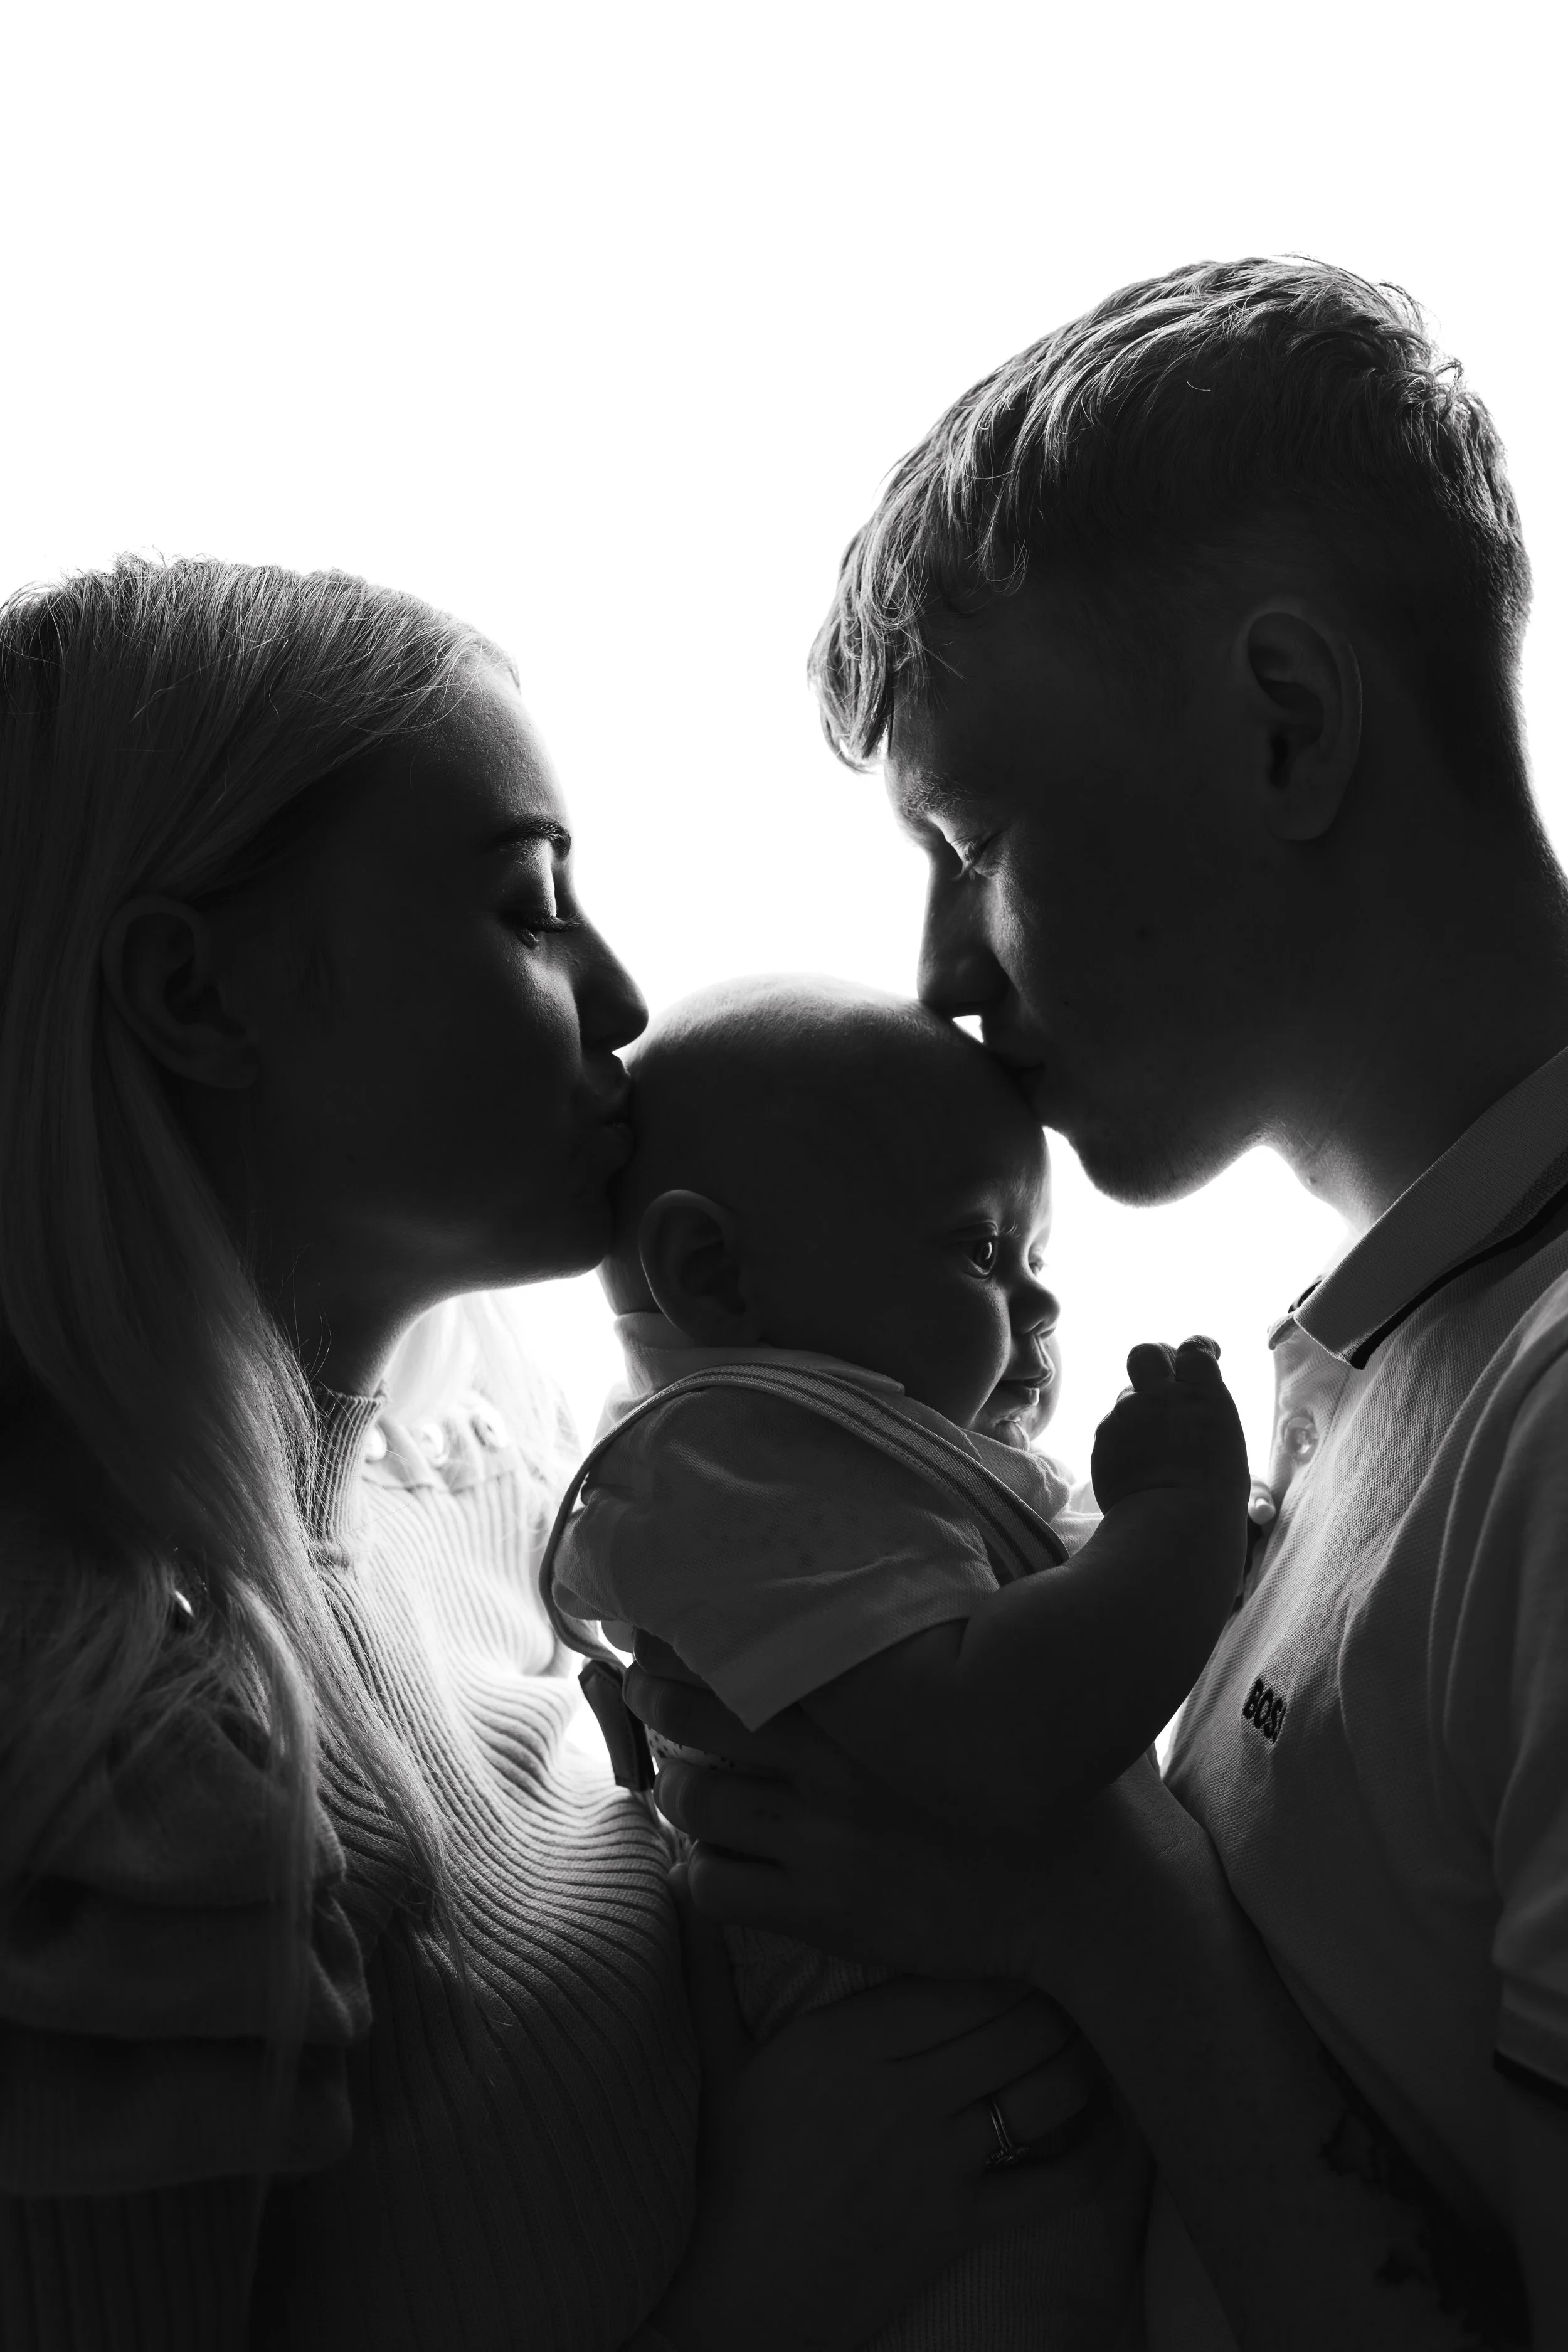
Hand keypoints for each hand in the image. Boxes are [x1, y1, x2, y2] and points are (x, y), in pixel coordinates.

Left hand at [625, 1642, 1171, 1988]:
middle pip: (694, 1717)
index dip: (687, 1634)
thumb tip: (936, 1542)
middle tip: (641, 1688)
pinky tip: (715, 1855)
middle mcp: (837, 1764)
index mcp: (877, 1697)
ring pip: (691, 1802)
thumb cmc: (1066, 1775)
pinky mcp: (828, 1914)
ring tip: (680, 1776)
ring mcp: (825, 1844)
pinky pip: (716, 1889)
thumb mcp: (1024, 1673)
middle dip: (654, 1697)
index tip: (666, 1622)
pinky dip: (699, 1869)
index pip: (746, 1648)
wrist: (1098, 1897)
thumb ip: (967, 1615)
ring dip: (674, 1785)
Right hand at [650, 1867, 1128, 2351]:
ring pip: (1043, 2087)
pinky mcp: (959, 2229)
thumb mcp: (711, 2062)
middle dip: (1053, 1999)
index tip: (1021, 1941)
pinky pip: (1054, 2182)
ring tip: (1090, 2041)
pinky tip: (1115, 2127)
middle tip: (1070, 1983)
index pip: (960, 1977)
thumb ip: (704, 1966)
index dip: (1005, 1957)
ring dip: (1078, 2062)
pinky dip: (1097, 2153)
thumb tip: (675, 1877)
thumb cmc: (718, 2176)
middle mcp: (904, 2091)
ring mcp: (938, 2162)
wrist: (727, 2305)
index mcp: (848, 2041)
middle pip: (1017, 2021)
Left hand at [1090, 1334, 1248, 1516]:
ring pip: (1127, 1397)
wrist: (1176, 1525)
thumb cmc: (1212, 1496)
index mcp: (1203, 1395)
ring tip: (1152, 1452)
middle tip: (1160, 1382)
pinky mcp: (1104, 1435)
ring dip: (1137, 1414)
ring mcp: (1129, 1413)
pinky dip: (1121, 1443)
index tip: (1196, 1355)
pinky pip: (1111, 1428)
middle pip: (1147, 1352)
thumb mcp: (1223, 1443)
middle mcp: (1163, 1395)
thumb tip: (1183, 1406)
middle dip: (1153, 1360)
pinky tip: (1135, 1469)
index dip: (1195, 1349)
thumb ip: (1199, 1413)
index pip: (1194, 1349)